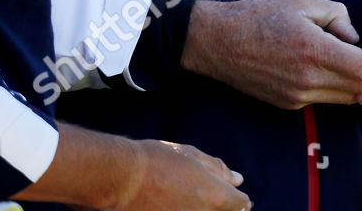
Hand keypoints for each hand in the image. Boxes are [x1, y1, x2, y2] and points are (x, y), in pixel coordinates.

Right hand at [105, 139, 248, 210]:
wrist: (120, 178)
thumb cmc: (156, 160)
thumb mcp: (190, 155)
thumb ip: (218, 169)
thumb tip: (238, 179)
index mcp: (216, 196)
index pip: (241, 204)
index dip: (236, 197)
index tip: (228, 191)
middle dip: (221, 206)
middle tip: (201, 194)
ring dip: (200, 209)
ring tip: (182, 196)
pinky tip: (170, 205)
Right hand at [181, 0, 361, 108]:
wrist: (217, 42)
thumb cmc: (260, 15)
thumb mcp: (304, 2)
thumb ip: (339, 18)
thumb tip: (358, 39)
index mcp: (312, 51)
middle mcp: (306, 80)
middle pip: (361, 89)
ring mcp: (297, 96)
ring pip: (346, 98)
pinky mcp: (289, 103)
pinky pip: (326, 99)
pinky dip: (343, 88)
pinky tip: (351, 75)